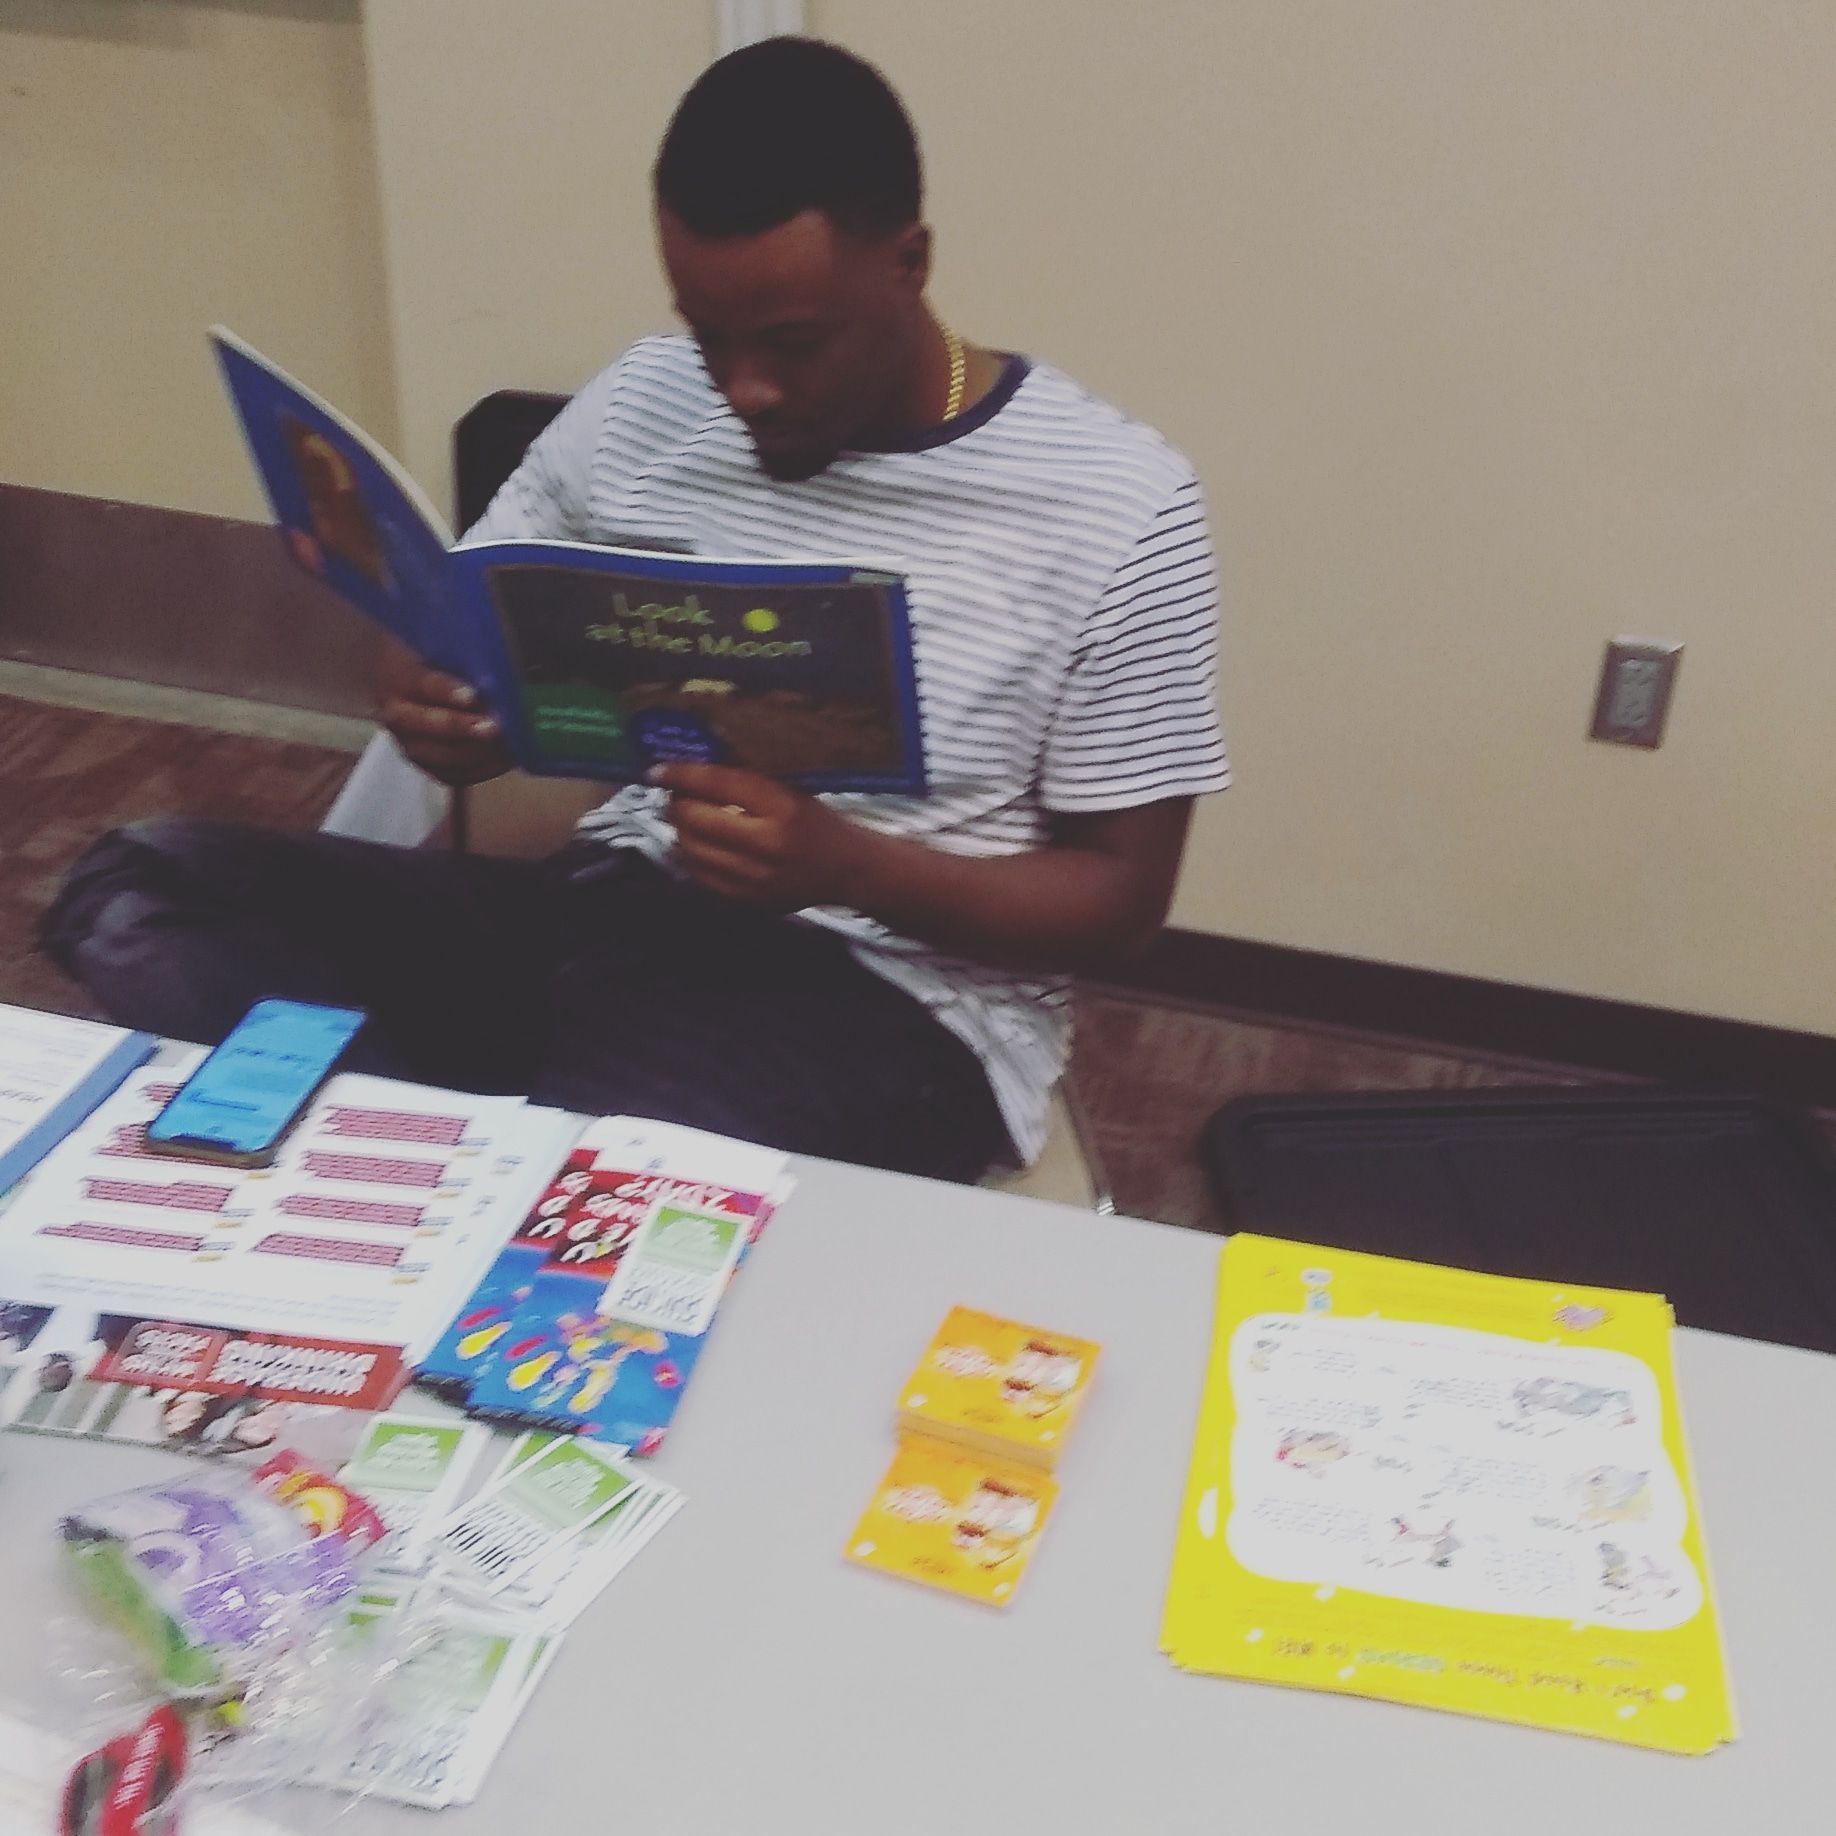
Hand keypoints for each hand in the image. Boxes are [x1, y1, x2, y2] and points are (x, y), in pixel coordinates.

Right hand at [377, 641, 512, 786]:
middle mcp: (398, 715)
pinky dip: (481, 770)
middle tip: (495, 727)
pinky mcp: (426, 763)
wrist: (404, 677)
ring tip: (510, 746)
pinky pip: (453, 775)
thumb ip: (463, 651)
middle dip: (464, 729)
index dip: (448, 691)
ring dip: (478, 754)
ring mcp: (410, 743)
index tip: (473, 696)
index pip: (424, 685)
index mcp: (400, 678)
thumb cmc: (434, 654)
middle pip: (429, 726)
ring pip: (441, 756)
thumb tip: (497, 658)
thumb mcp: (441, 644)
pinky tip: (506, 759)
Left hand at [655, 763, 878, 909]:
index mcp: (782, 808)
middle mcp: (767, 844)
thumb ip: (746, 782)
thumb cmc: (819, 822)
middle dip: (677, 804)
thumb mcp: (790, 792)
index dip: (682, 775)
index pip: (719, 785)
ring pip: (692, 850)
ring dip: (679, 830)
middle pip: (698, 820)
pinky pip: (701, 877)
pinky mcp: (748, 900)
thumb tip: (695, 765)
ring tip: (685, 818)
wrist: (848, 871)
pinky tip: (696, 844)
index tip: (658, 770)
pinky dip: (690, 857)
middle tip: (676, 794)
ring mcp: (756, 878)